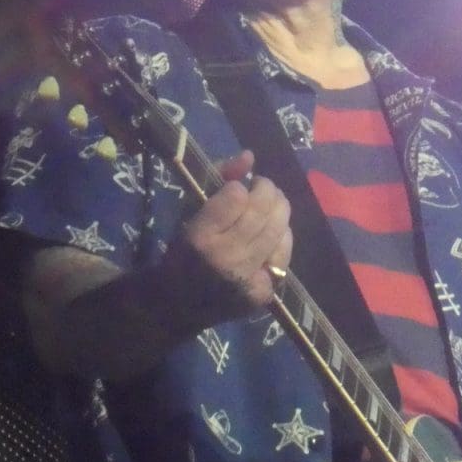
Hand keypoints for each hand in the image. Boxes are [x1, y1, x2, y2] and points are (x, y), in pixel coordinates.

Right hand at [163, 150, 292, 326]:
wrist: (178, 305)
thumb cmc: (182, 251)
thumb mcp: (189, 211)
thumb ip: (217, 179)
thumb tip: (250, 156)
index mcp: (200, 236)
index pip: (237, 196)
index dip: (241, 186)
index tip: (238, 188)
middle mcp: (226, 257)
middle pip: (262, 211)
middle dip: (268, 190)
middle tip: (264, 186)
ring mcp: (246, 277)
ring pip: (278, 230)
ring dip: (280, 209)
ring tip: (272, 204)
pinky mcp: (262, 292)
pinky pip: (283, 256)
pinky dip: (282, 239)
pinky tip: (273, 235)